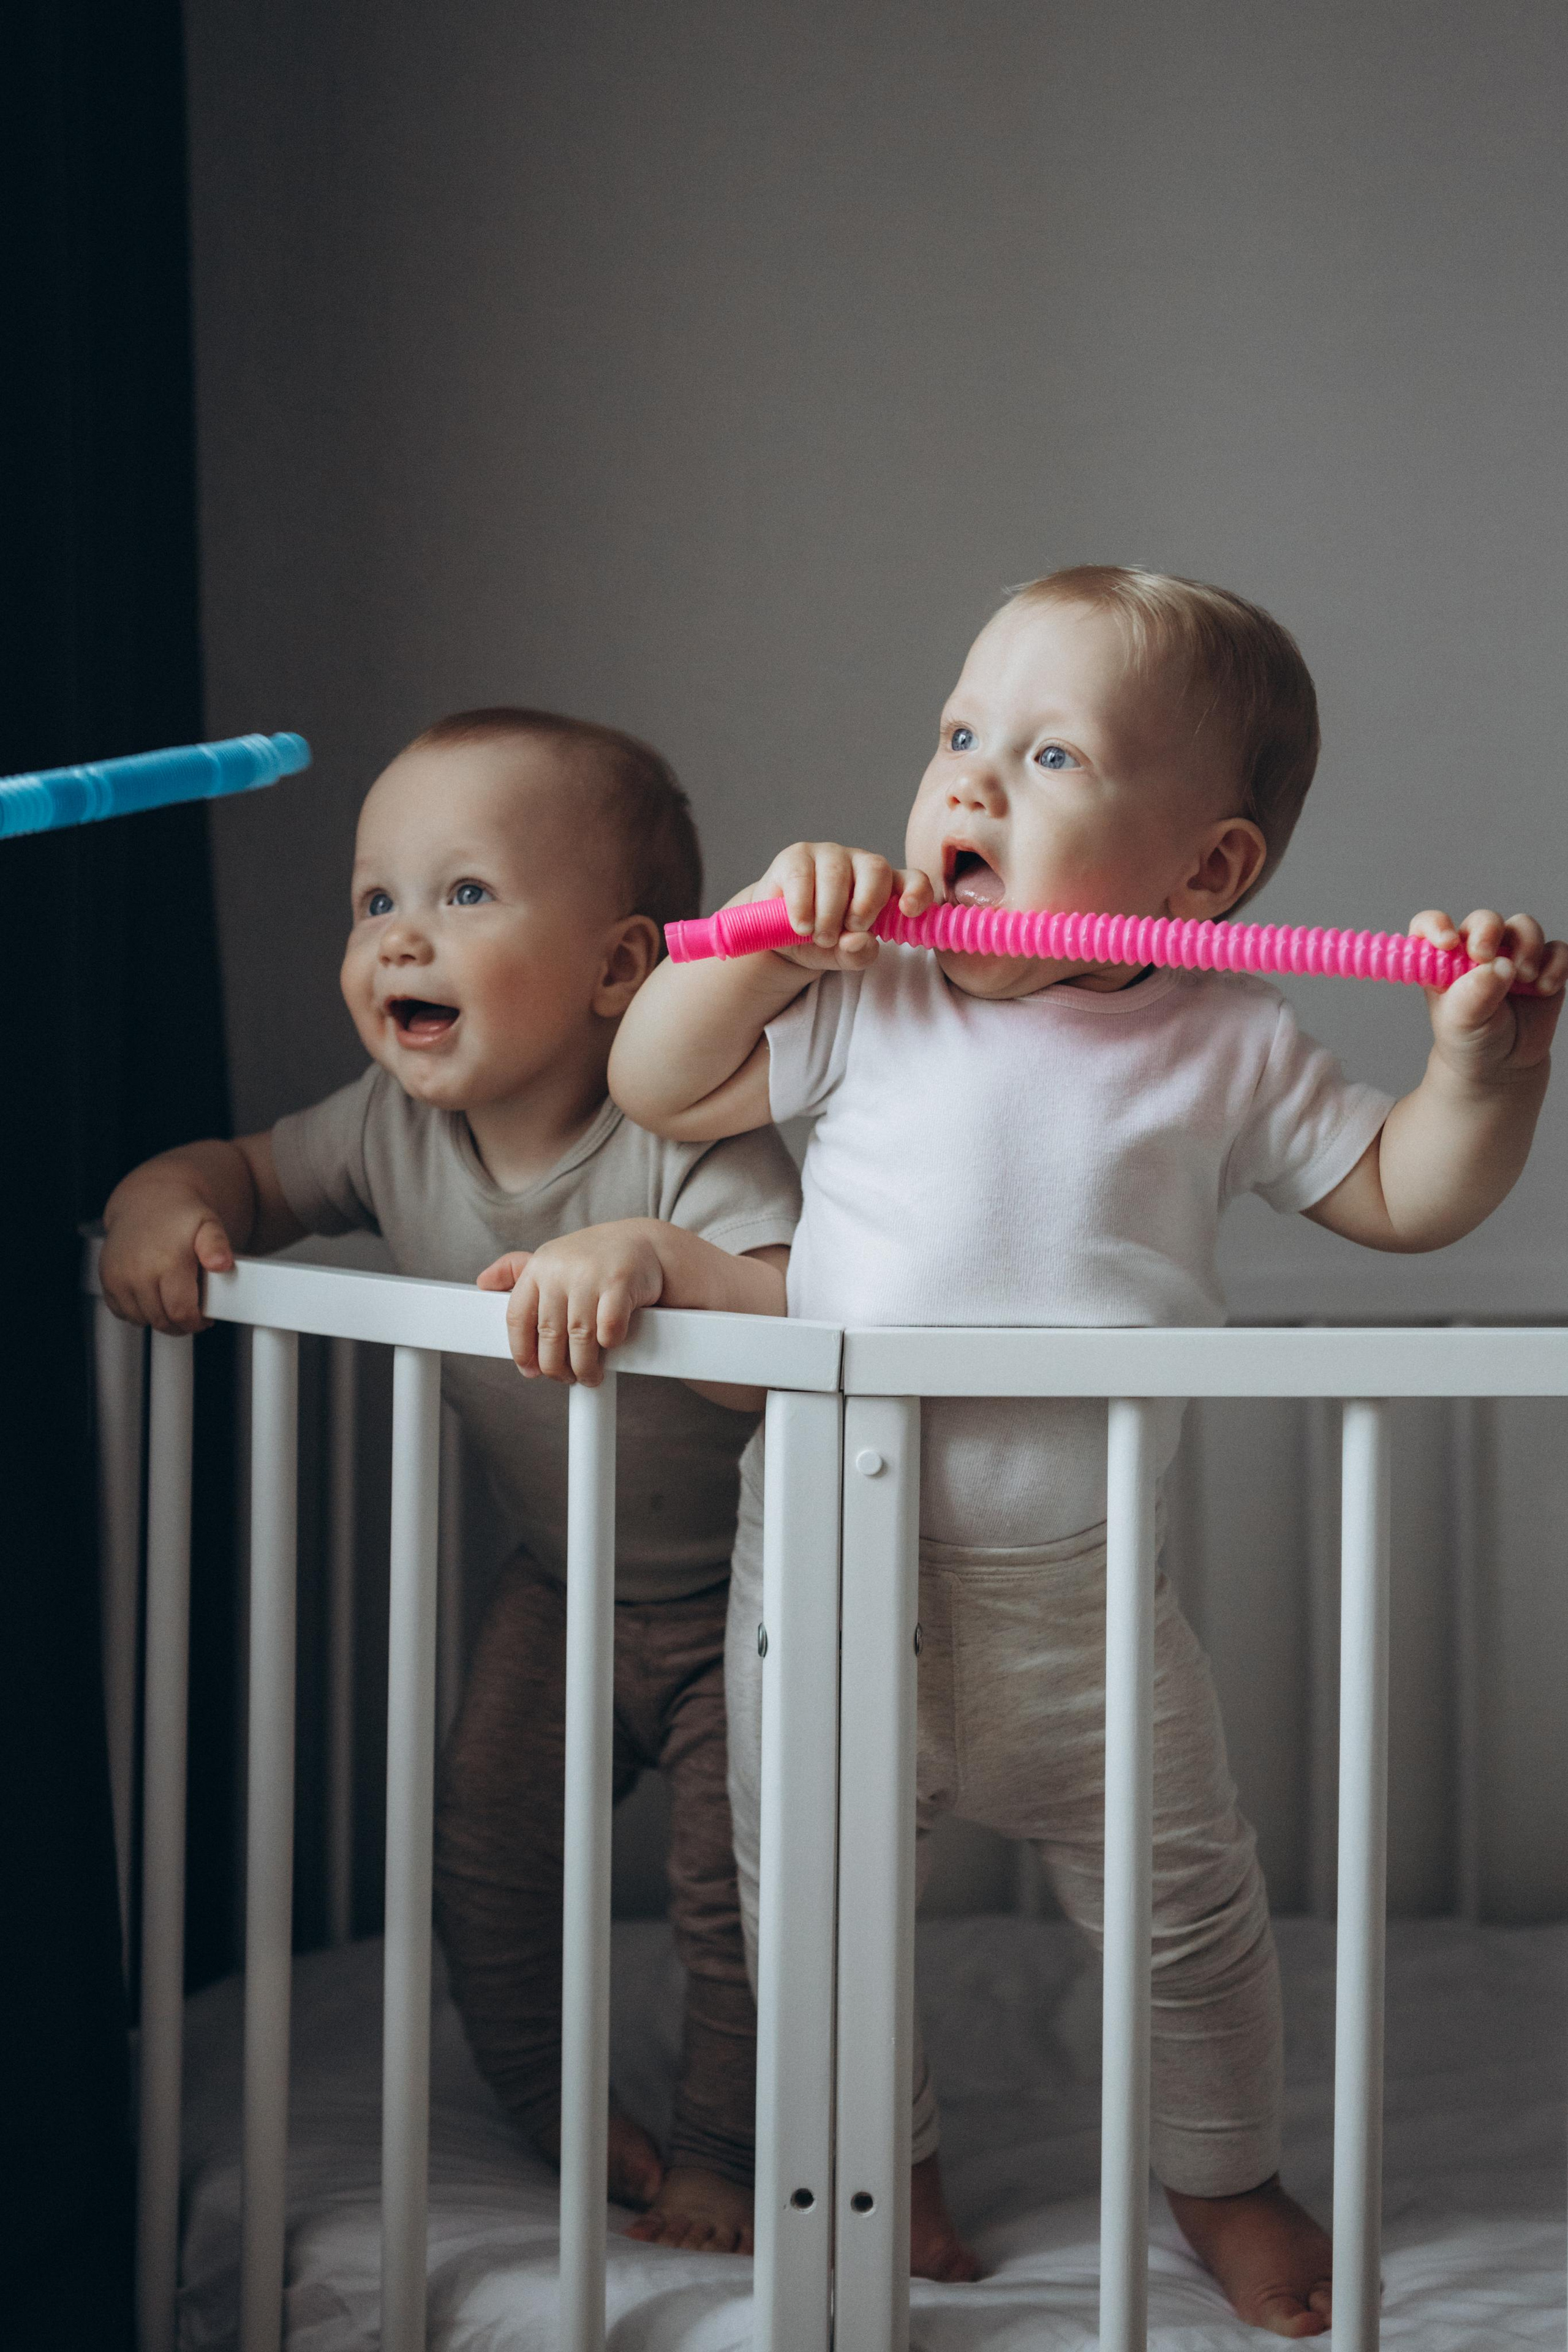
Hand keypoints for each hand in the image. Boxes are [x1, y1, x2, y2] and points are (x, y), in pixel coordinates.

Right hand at [99, 1194, 235, 1333]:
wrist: (147, 1201)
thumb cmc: (181, 1217)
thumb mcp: (209, 1225)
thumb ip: (218, 1246)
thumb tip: (221, 1264)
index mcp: (167, 1261)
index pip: (180, 1312)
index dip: (195, 1322)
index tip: (203, 1318)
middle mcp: (138, 1271)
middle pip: (161, 1320)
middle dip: (179, 1324)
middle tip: (190, 1313)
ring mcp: (118, 1276)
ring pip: (141, 1319)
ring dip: (159, 1318)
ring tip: (172, 1302)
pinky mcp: (107, 1280)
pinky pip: (122, 1312)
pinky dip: (138, 1312)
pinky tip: (153, 1296)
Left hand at [477, 1221, 669, 1385]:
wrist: (646, 1243)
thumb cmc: (596, 1258)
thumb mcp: (554, 1259)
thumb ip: (518, 1271)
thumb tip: (483, 1282)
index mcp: (539, 1266)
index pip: (517, 1317)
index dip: (522, 1351)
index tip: (531, 1371)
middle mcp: (561, 1269)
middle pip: (548, 1335)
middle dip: (556, 1367)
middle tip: (566, 1378)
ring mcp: (591, 1275)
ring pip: (579, 1338)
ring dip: (584, 1367)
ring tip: (589, 1376)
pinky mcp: (620, 1282)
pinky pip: (608, 1329)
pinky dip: (610, 1345)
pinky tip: (611, 1349)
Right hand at [737, 842, 933, 972]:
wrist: (779, 936)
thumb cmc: (820, 942)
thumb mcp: (843, 956)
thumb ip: (858, 954)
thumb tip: (861, 941)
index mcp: (885, 886)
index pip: (913, 880)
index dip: (917, 891)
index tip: (909, 911)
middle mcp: (861, 864)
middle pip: (876, 870)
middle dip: (864, 906)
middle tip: (847, 933)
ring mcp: (829, 855)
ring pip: (837, 874)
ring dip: (829, 912)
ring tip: (820, 936)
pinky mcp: (796, 857)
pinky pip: (802, 876)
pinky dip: (803, 906)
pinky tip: (802, 925)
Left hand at [1411, 907, 1567, 1082]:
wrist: (1501, 1066)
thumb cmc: (1471, 1040)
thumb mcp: (1462, 1022)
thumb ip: (1475, 993)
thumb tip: (1501, 965)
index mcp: (1445, 960)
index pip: (1431, 925)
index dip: (1436, 925)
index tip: (1448, 943)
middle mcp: (1477, 952)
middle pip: (1485, 920)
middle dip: (1488, 931)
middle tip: (1486, 956)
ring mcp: (1512, 956)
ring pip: (1524, 926)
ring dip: (1528, 946)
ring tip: (1525, 980)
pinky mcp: (1543, 966)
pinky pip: (1557, 949)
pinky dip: (1556, 964)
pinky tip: (1545, 989)